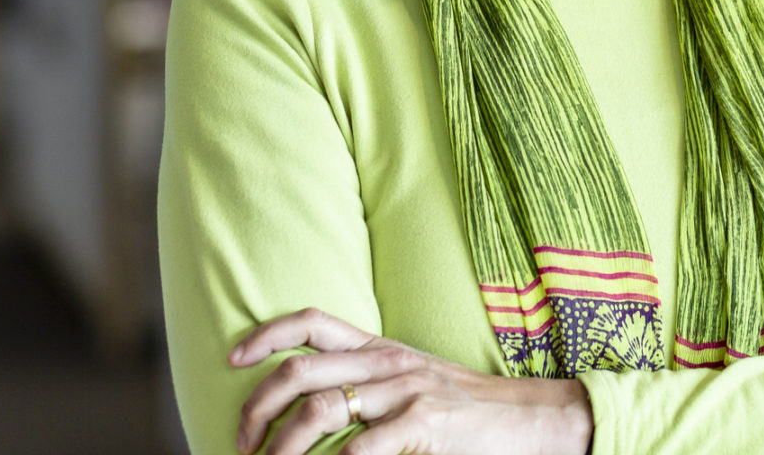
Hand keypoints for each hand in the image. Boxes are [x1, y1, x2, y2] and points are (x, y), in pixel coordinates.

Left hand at [230, 308, 592, 454]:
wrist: (529, 420)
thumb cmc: (465, 410)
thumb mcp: (411, 381)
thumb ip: (367, 383)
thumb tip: (309, 410)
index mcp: (380, 346)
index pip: (312, 321)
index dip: (267, 335)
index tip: (233, 358)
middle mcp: (387, 361)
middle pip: (300, 371)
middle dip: (258, 408)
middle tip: (243, 442)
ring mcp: (405, 390)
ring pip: (320, 411)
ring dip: (283, 446)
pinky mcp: (423, 422)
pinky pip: (361, 447)